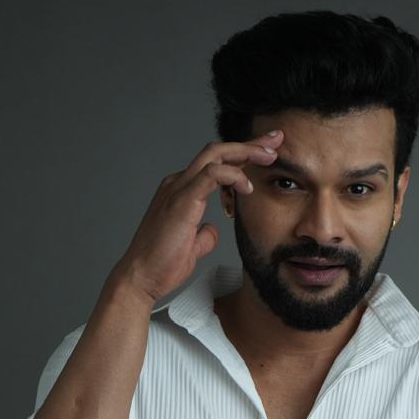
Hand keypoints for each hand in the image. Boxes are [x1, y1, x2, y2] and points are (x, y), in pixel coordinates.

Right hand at [109, 129, 283, 302]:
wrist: (141, 277)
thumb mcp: (191, 246)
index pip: (216, 163)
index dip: (242, 155)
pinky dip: (233, 175)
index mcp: (181, 190)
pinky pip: (211, 174)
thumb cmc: (162, 264)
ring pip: (216, 154)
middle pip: (218, 150)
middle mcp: (179, 183)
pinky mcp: (182, 200)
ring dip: (246, 152)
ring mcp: (178, 188)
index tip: (267, 152)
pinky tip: (247, 187)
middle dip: (250, 143)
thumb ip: (203, 234)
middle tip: (276, 140)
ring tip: (269, 155)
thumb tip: (212, 230)